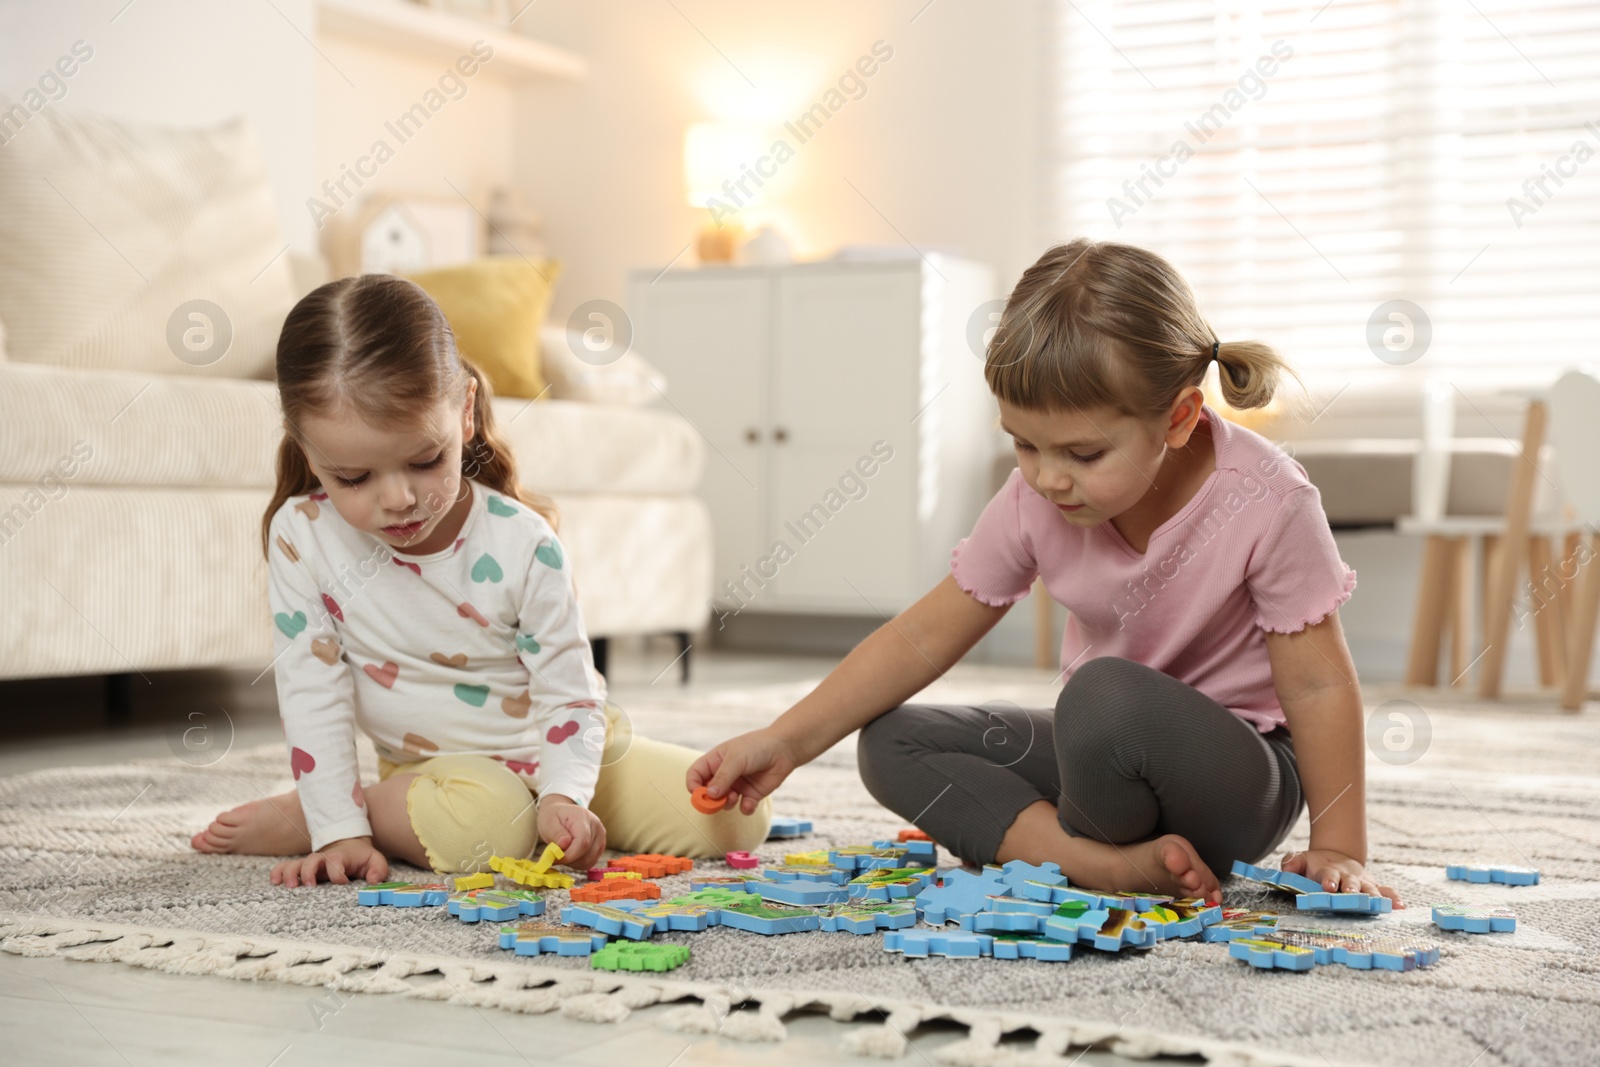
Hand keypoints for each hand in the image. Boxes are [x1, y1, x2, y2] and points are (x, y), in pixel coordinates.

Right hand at [271, 836, 388, 887]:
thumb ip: (378, 870)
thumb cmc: (361, 858)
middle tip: (310, 886)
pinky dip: (277, 873)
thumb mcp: (375, 861)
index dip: (338, 873)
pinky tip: (275, 883)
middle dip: (309, 873)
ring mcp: (309, 864)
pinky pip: (284, 867)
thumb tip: (373, 881)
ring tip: (290, 887)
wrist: (348, 847)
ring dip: (290, 874)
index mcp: (340, 857)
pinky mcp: (300, 869)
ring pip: (294, 865)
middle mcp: (322, 860)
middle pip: (311, 861)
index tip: (342, 882)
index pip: (336, 862)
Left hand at [536, 794, 605, 870]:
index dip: (569, 855)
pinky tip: (570, 855)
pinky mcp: (600, 846)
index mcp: (583, 817)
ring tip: (563, 853)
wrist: (562, 812)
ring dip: (573, 863)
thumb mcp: (549, 822)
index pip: (583, 842)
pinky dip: (579, 864)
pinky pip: (591, 862)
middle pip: (586, 853)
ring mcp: (600, 837)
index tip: (554, 859)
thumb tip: (564, 844)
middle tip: (555, 856)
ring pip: (589, 860)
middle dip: (569, 859)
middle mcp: (596, 827)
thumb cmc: (554, 817)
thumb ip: (557, 833)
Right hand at [686, 728, 798, 815]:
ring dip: (727, 804)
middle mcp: (724, 774)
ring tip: (735, 797)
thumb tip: (709, 795)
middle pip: (707, 792)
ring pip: (724, 802)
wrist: (784, 749)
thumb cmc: (757, 747)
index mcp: (715, 761)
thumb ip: (722, 777)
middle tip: (717, 802)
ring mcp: (737, 785)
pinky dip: (745, 808)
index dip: (693, 785)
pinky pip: (743, 807)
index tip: (698, 794)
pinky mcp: (751, 794)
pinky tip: (750, 803)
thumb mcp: (736, 759)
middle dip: (710, 800)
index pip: (695, 775)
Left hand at [1281, 848, 1403, 908]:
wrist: (1334, 856)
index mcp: (1329, 871)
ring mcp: (1363, 882)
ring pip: (1370, 888)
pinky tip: (1401, 907)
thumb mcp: (1300, 860)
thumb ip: (1292, 863)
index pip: (1328, 875)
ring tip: (1380, 904)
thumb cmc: (1314, 865)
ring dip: (1374, 896)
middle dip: (1352, 889)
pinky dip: (1394, 898)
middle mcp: (1348, 877)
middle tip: (1352, 895)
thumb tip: (1286, 868)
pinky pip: (1386, 891)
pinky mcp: (1373, 886)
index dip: (1328, 880)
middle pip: (1352, 883)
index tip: (1328, 887)